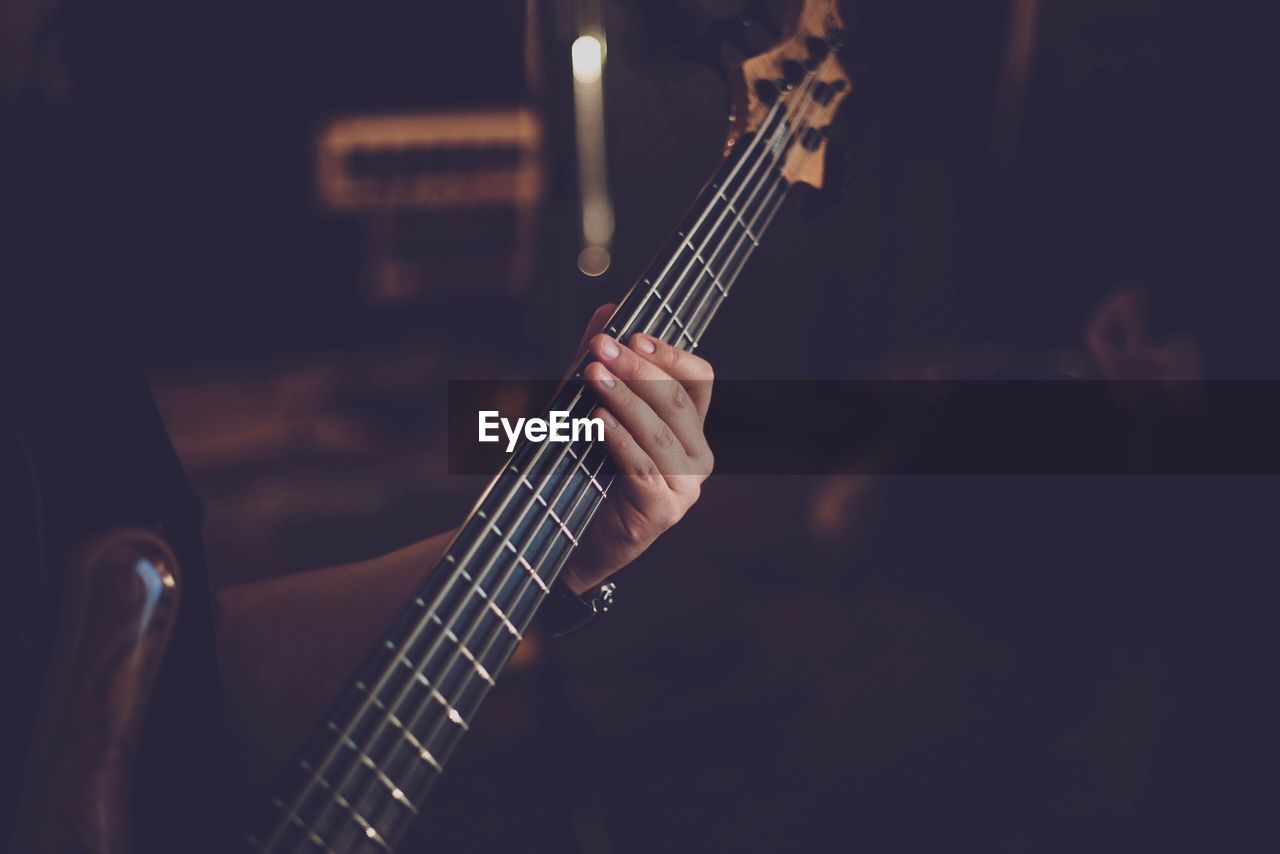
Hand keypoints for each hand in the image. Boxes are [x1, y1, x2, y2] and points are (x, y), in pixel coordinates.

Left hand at [560, 305, 714, 593]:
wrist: (562, 543)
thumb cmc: (580, 474)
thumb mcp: (588, 408)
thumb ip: (602, 363)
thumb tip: (607, 308)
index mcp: (689, 428)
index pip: (698, 377)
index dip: (669, 353)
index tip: (631, 336)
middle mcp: (697, 456)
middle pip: (676, 398)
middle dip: (635, 368)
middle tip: (599, 347)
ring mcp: (685, 487)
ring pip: (660, 429)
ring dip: (623, 397)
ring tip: (592, 375)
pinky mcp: (663, 512)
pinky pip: (644, 466)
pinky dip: (619, 439)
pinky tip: (596, 421)